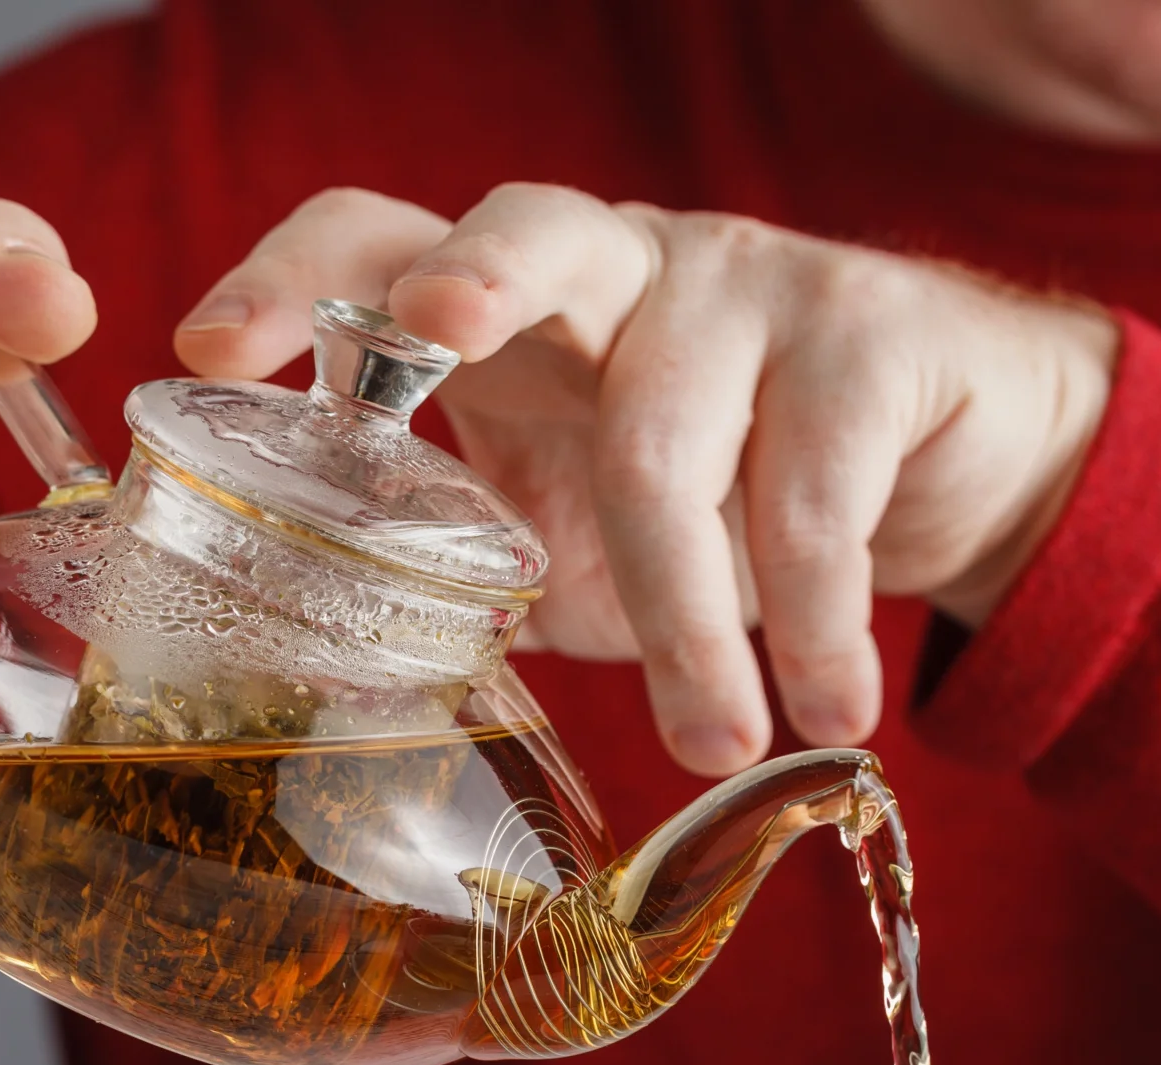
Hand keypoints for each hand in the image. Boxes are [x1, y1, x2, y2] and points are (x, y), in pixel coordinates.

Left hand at [175, 185, 1115, 775]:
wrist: (954, 466)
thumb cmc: (733, 502)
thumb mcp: (588, 538)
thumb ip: (480, 573)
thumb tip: (336, 685)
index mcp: (520, 313)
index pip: (381, 242)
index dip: (290, 277)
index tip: (206, 350)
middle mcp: (621, 264)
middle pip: (527, 228)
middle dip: (466, 281)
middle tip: (432, 345)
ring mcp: (749, 283)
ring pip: (671, 436)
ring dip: (689, 620)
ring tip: (715, 741)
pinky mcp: (873, 334)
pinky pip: (816, 490)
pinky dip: (814, 624)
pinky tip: (827, 709)